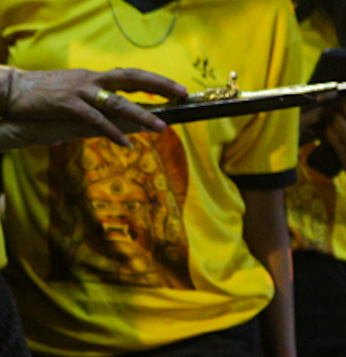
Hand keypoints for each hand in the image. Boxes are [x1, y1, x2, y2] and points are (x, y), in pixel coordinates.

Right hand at [3, 67, 186, 147]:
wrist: (13, 90)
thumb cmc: (47, 96)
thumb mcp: (78, 95)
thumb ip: (100, 103)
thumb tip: (127, 116)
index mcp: (96, 78)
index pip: (132, 75)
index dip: (157, 80)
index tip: (179, 89)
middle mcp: (92, 80)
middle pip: (131, 78)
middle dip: (158, 85)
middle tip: (181, 94)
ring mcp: (80, 91)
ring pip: (117, 102)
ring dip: (141, 114)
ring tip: (161, 127)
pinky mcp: (67, 104)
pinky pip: (95, 120)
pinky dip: (112, 132)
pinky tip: (126, 144)